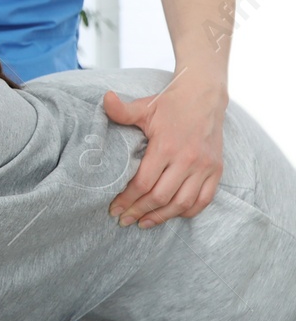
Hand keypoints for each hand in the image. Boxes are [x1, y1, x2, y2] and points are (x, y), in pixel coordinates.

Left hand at [103, 78, 227, 228]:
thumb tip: (104, 98)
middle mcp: (187, 160)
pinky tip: (172, 215)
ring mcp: (204, 167)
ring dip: (162, 217)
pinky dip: (188, 211)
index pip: (143, 183)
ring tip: (144, 223)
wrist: (203, 97)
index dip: (127, 199)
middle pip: (161, 197)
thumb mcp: (144, 107)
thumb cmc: (169, 104)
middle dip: (139, 212)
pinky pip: (204, 199)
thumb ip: (121, 110)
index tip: (114, 209)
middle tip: (124, 220)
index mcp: (166, 147)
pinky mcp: (216, 170)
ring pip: (183, 203)